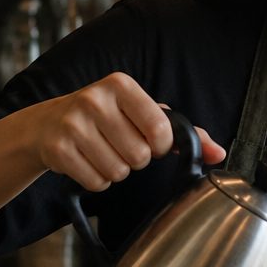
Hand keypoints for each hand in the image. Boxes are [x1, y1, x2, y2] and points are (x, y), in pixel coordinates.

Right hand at [26, 72, 225, 190]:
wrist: (47, 125)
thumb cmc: (106, 118)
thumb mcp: (141, 114)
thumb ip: (182, 132)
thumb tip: (219, 153)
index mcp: (121, 85)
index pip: (160, 129)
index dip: (160, 146)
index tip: (150, 142)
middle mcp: (94, 99)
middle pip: (140, 156)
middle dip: (136, 160)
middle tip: (120, 146)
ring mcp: (73, 124)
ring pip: (118, 172)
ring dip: (116, 171)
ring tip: (102, 152)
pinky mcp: (58, 149)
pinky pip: (96, 182)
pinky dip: (97, 180)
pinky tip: (87, 161)